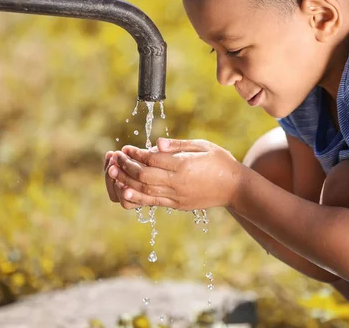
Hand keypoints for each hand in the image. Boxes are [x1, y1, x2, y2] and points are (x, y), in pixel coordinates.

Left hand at [106, 138, 242, 209]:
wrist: (235, 188)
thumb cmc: (220, 162)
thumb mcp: (203, 146)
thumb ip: (179, 145)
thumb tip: (156, 143)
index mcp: (184, 165)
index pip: (153, 159)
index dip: (136, 154)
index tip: (126, 148)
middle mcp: (178, 182)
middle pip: (144, 176)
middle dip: (127, 167)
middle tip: (115, 158)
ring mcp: (177, 196)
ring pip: (145, 190)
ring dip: (127, 181)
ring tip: (113, 173)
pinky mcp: (177, 204)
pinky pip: (153, 202)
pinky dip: (137, 197)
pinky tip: (126, 191)